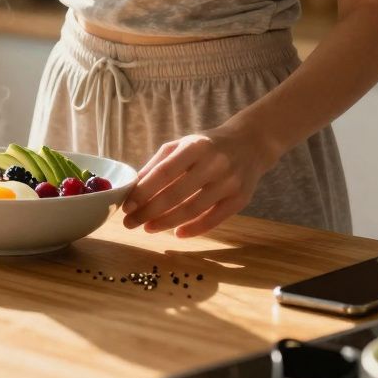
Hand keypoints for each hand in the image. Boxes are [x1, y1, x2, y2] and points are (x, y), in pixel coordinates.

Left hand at [121, 126, 279, 237]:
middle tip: (130, 223)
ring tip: (148, 228)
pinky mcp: (240, 199)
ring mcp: (229, 183)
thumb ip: (158, 163)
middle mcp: (214, 164)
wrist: (251, 144)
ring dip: (166, 222)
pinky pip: (213, 220)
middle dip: (149, 212)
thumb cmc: (208, 146)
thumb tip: (133, 187)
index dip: (143, 192)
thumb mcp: (183, 145)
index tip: (126, 206)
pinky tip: (177, 233)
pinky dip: (193, 229)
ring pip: (192, 210)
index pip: (164, 172)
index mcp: (195, 146)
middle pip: (175, 194)